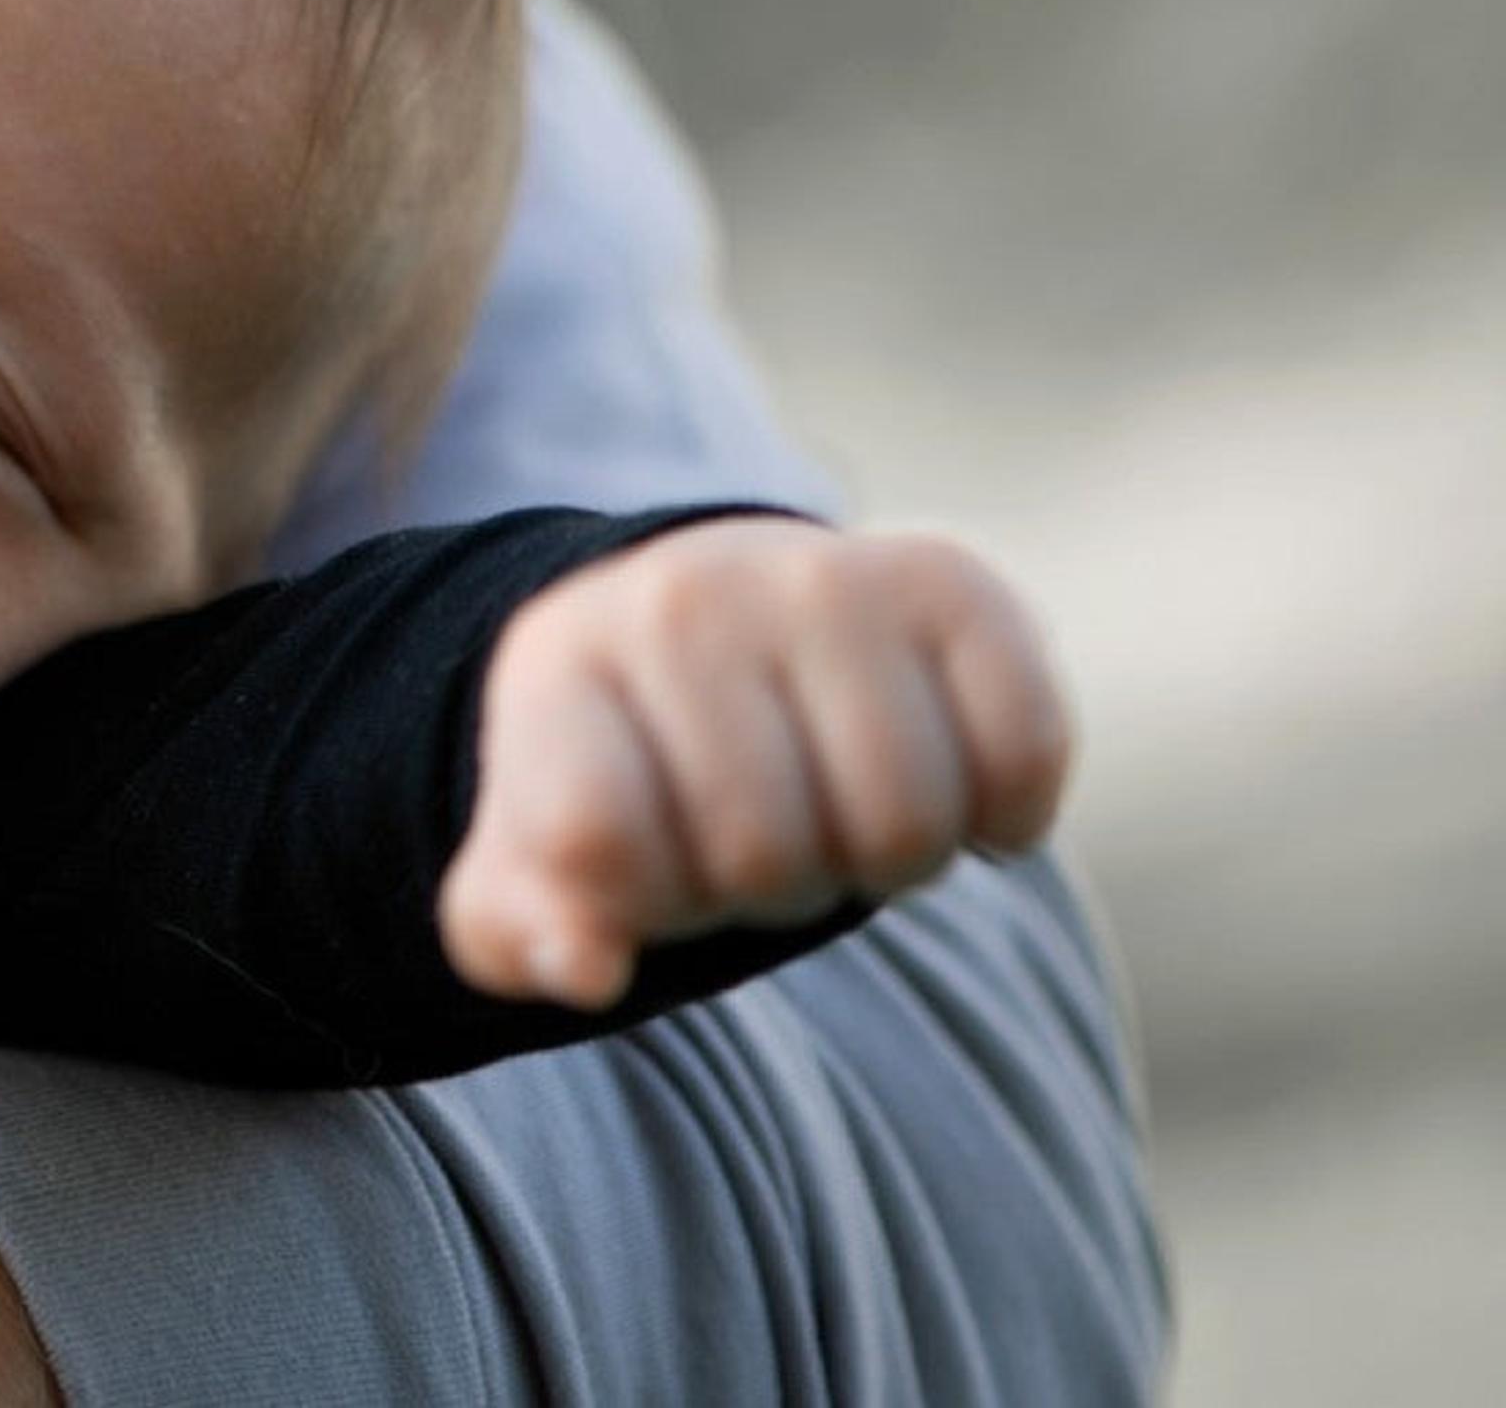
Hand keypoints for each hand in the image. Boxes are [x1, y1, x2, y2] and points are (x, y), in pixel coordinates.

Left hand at [437, 515, 1072, 1009]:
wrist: (718, 627)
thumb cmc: (633, 773)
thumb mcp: (539, 859)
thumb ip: (525, 931)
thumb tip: (587, 969)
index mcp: (560, 666)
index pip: (597, 840)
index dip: (641, 901)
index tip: (644, 861)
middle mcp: (685, 600)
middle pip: (761, 854)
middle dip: (763, 889)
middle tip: (755, 838)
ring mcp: (822, 580)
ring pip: (900, 823)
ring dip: (882, 862)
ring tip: (837, 809)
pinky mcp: (952, 584)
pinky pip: (1024, 755)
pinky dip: (1004, 815)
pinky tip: (949, 785)